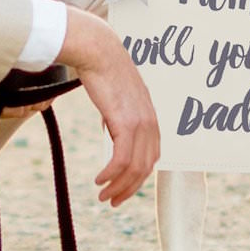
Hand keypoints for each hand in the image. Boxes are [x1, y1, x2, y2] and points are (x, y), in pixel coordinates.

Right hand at [57, 8, 158, 205]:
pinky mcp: (125, 123)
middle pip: (145, 167)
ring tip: (104, 196)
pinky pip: (121, 159)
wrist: (97, 49)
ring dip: (119, 186)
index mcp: (150, 116)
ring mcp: (140, 123)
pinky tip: (100, 180)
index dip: (138, 177)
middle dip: (129, 189)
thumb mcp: (116, 97)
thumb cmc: (102, 68)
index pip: (151, 156)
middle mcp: (150, 122)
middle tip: (112, 201)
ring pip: (135, 168)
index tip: (123, 188)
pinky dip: (112, 174)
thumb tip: (110, 128)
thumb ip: (119, 114)